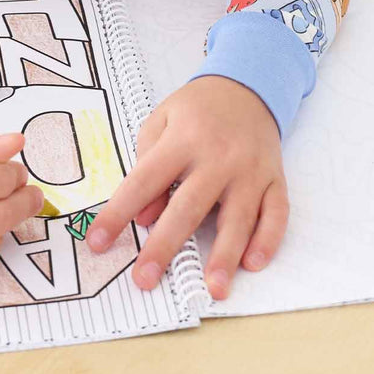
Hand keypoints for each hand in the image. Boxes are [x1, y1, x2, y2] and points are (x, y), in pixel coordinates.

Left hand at [85, 75, 287, 299]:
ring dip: (225, 255)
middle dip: (164, 246)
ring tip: (212, 288)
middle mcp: (218, 156)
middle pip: (188, 207)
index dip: (118, 213)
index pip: (143, 181)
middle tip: (145, 279)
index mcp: (182, 140)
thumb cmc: (196, 109)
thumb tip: (145, 217)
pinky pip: (276, 213)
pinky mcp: (275, 179)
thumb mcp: (160, 121)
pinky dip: (268, 239)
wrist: (247, 86)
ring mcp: (250, 170)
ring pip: (238, 217)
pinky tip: (253, 263)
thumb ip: (148, 163)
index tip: (98, 242)